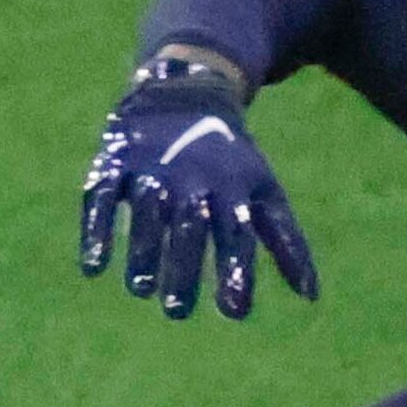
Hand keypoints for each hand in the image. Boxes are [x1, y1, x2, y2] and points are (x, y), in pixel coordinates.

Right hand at [78, 56, 316, 319]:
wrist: (184, 94)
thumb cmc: (229, 161)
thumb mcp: (263, 192)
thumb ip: (286, 242)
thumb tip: (312, 297)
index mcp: (232, 188)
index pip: (237, 233)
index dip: (235, 270)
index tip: (234, 312)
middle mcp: (192, 178)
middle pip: (190, 225)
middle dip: (184, 266)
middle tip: (177, 311)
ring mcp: (152, 167)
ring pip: (148, 210)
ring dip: (143, 250)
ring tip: (141, 289)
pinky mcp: (116, 161)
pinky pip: (103, 195)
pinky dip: (97, 228)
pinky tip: (94, 266)